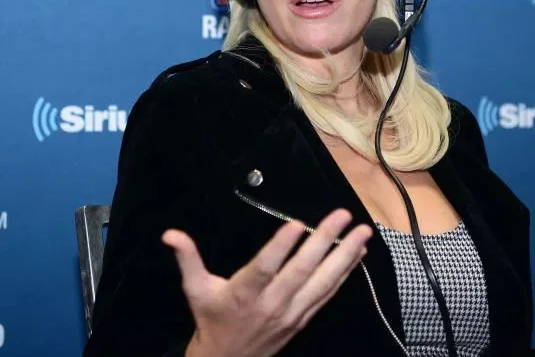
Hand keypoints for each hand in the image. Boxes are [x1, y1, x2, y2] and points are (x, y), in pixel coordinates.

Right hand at [162, 209, 372, 356]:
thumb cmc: (212, 320)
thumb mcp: (195, 289)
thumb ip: (187, 258)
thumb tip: (170, 234)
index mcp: (244, 293)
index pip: (265, 268)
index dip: (281, 247)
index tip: (296, 224)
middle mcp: (272, 303)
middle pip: (302, 271)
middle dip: (324, 241)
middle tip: (343, 215)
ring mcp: (292, 313)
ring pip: (323, 282)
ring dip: (345, 256)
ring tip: (363, 233)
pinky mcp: (304, 318)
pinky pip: (328, 294)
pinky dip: (345, 274)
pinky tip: (357, 255)